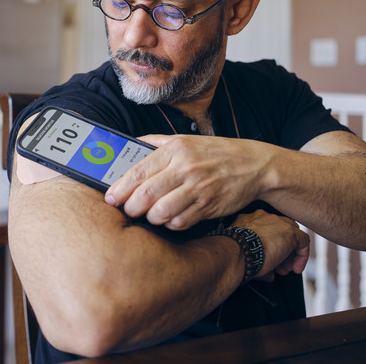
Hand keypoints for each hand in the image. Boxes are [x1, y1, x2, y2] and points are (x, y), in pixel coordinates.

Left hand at [105, 134, 266, 229]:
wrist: (254, 165)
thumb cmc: (216, 153)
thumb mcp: (185, 140)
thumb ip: (156, 142)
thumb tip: (130, 144)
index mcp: (175, 150)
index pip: (138, 172)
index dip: (120, 189)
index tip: (110, 198)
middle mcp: (185, 168)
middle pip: (146, 195)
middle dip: (131, 207)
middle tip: (128, 210)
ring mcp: (198, 188)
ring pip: (161, 212)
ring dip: (151, 218)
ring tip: (151, 215)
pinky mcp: (208, 206)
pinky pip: (180, 222)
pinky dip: (171, 224)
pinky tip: (171, 218)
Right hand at [232, 210, 309, 280]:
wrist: (236, 252)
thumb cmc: (235, 255)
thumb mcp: (243, 253)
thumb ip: (257, 259)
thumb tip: (269, 275)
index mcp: (249, 219)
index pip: (267, 229)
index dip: (270, 246)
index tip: (269, 261)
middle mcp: (264, 217)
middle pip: (280, 230)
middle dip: (281, 249)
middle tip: (278, 267)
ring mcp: (278, 222)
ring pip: (292, 234)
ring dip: (290, 253)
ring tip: (286, 270)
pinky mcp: (290, 232)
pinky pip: (304, 241)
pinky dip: (302, 255)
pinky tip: (296, 268)